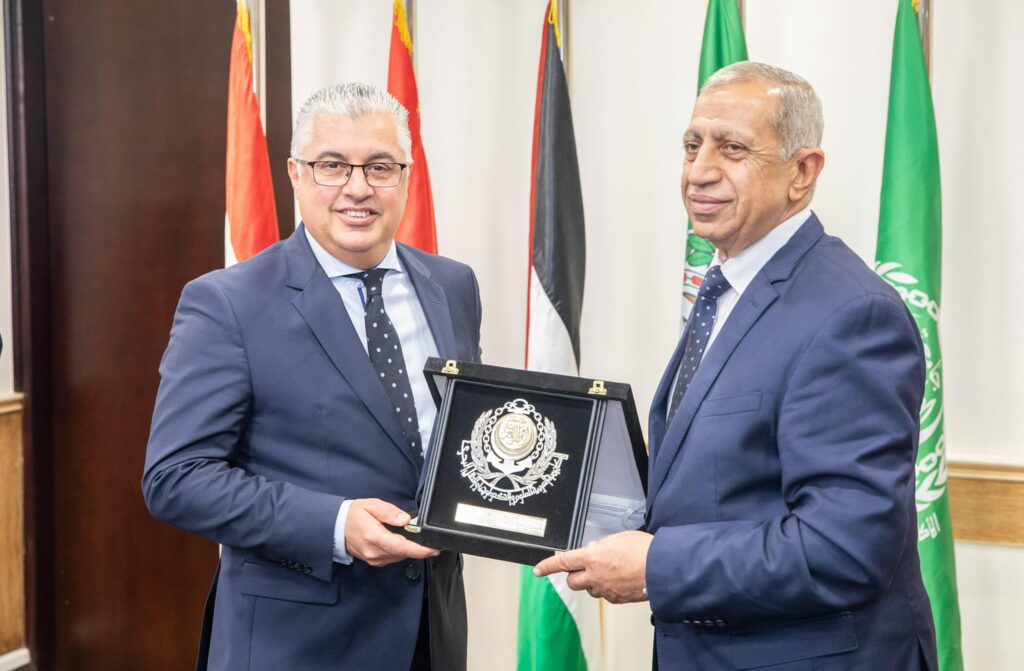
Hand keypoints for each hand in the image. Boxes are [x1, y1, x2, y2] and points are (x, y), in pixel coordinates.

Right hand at [344, 498, 439, 566]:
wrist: (337, 527)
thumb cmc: (354, 514)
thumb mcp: (372, 505)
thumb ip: (389, 512)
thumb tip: (405, 520)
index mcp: (374, 536)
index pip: (401, 546)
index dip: (420, 550)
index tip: (434, 549)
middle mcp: (374, 551)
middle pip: (403, 553)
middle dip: (418, 548)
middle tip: (429, 541)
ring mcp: (374, 559)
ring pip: (399, 556)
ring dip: (408, 549)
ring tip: (412, 537)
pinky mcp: (374, 562)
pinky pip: (393, 558)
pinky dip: (400, 551)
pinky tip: (399, 541)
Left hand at [533, 530, 652, 603]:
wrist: (662, 570)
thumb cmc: (644, 551)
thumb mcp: (619, 538)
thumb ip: (603, 544)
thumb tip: (595, 548)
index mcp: (592, 557)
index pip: (562, 562)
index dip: (547, 566)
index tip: (538, 569)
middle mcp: (595, 576)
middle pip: (572, 581)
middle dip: (574, 575)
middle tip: (583, 568)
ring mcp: (605, 590)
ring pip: (589, 590)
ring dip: (592, 583)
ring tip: (609, 572)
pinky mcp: (617, 599)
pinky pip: (606, 596)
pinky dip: (608, 589)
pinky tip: (620, 581)